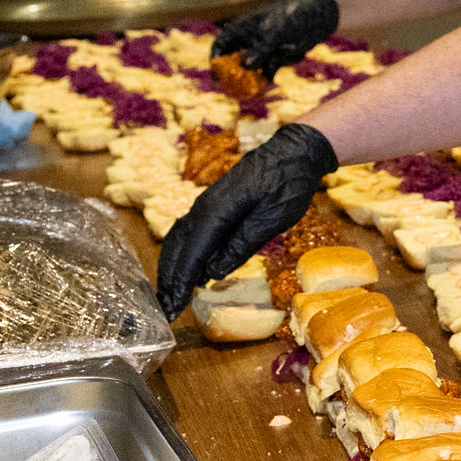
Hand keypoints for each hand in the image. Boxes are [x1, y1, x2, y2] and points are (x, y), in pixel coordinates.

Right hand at [154, 123, 338, 313]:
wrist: (294, 151)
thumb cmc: (288, 183)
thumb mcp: (273, 218)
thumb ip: (242, 244)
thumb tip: (213, 272)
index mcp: (217, 211)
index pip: (191, 253)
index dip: (180, 282)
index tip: (172, 308)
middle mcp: (203, 207)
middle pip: (177, 248)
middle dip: (170, 280)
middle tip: (167, 309)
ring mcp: (206, 204)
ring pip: (179, 240)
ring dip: (173, 268)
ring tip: (171, 295)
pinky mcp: (213, 205)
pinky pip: (189, 233)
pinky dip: (183, 253)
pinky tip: (189, 269)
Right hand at [211, 0, 339, 73]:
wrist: (320, 14)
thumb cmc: (294, 16)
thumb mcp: (277, 32)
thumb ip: (262, 49)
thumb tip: (246, 65)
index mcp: (243, 27)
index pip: (221, 44)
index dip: (216, 61)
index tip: (218, 78)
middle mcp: (251, 39)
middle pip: (235, 61)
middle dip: (239, 74)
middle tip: (241, 89)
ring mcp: (264, 48)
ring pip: (256, 68)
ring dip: (265, 69)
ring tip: (278, 62)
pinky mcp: (278, 54)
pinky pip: (272, 68)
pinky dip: (279, 67)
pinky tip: (297, 52)